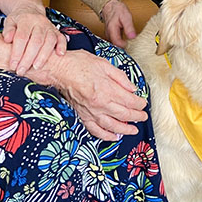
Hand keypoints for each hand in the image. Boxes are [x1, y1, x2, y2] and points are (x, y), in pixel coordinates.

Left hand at [2, 6, 66, 74]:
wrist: (31, 10)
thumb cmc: (19, 19)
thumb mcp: (9, 21)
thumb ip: (8, 30)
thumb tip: (7, 39)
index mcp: (26, 20)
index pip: (22, 38)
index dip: (17, 53)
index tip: (13, 65)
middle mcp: (39, 22)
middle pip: (36, 42)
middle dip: (28, 58)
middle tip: (22, 70)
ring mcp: (49, 26)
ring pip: (49, 41)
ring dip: (43, 56)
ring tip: (36, 67)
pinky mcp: (57, 31)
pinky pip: (61, 38)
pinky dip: (61, 46)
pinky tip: (59, 55)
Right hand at [28, 50, 147, 141]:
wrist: (58, 70)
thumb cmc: (78, 64)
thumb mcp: (105, 64)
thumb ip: (121, 78)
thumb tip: (133, 88)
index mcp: (108, 90)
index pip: (130, 101)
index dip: (140, 104)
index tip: (143, 103)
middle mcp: (100, 104)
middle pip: (124, 115)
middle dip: (137, 117)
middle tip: (143, 117)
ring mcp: (91, 112)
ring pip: (111, 126)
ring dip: (124, 129)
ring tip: (133, 130)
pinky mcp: (82, 115)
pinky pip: (95, 130)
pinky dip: (105, 135)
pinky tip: (113, 136)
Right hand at [101, 0, 136, 48]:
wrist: (110, 6)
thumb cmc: (117, 10)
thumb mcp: (126, 17)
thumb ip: (129, 28)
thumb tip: (133, 37)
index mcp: (112, 30)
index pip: (117, 44)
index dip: (125, 46)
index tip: (132, 45)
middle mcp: (109, 34)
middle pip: (116, 46)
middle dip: (125, 47)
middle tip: (133, 47)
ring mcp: (109, 35)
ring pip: (116, 44)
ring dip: (123, 45)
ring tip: (131, 45)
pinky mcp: (111, 34)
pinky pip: (116, 41)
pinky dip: (122, 42)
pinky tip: (128, 41)